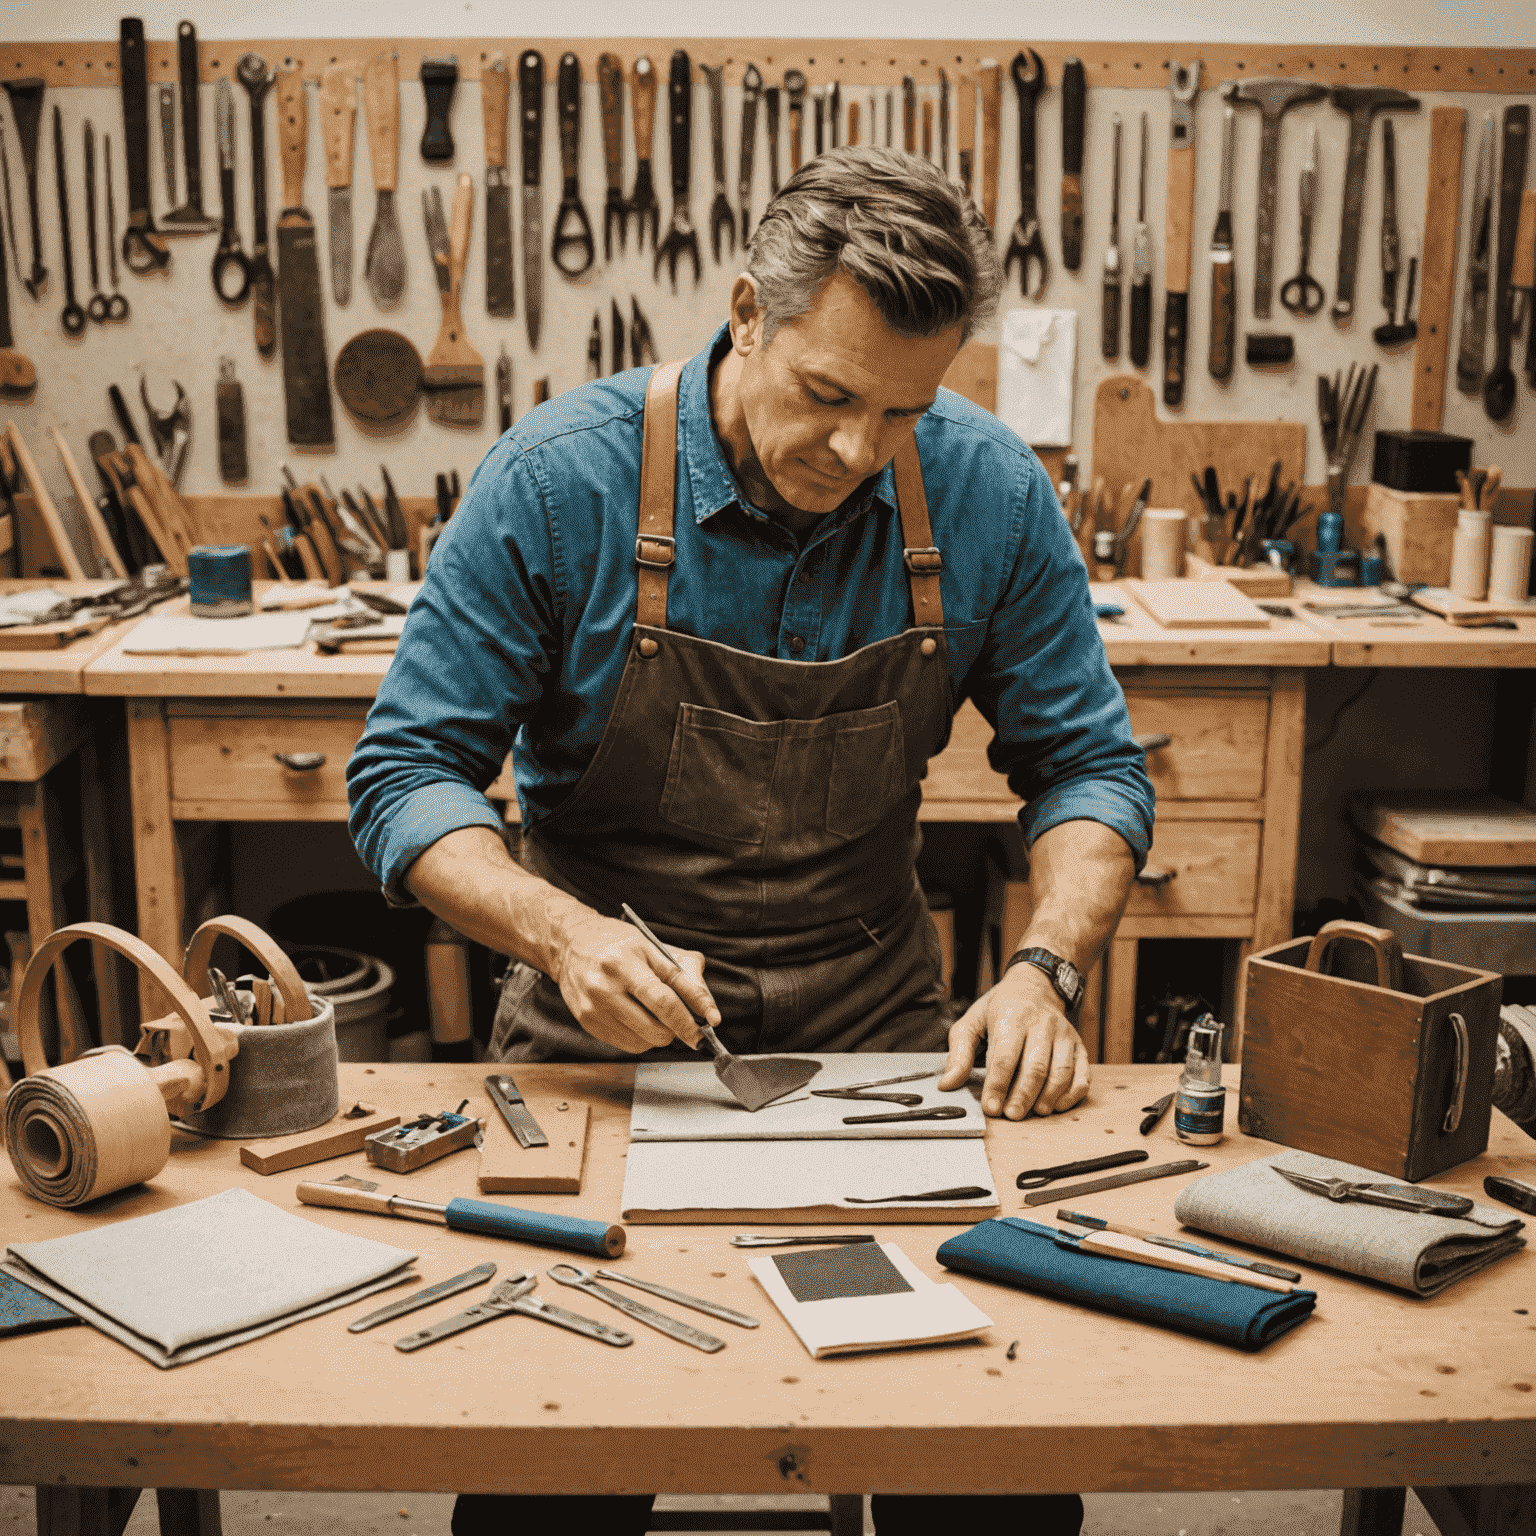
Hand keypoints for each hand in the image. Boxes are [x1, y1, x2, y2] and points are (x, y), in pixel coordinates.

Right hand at [553, 913, 719, 1054]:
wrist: (570, 943)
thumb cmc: (617, 942)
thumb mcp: (653, 947)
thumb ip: (683, 976)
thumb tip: (708, 1009)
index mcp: (623, 963)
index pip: (663, 1001)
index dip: (688, 1020)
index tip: (707, 1029)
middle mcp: (604, 988)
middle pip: (654, 1028)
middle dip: (676, 1029)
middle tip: (682, 1019)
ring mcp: (592, 1009)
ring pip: (642, 1041)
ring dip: (659, 1034)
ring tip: (655, 1013)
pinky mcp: (587, 1023)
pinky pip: (627, 1044)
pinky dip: (642, 1037)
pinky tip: (639, 1018)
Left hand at [938, 964, 1089, 1117]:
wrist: (1035, 985)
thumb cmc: (1002, 1007)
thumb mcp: (972, 1021)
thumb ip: (959, 1053)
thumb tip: (948, 1083)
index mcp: (1012, 1017)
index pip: (1005, 1057)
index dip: (997, 1085)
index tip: (990, 1107)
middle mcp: (1042, 1025)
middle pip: (1035, 1067)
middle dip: (1023, 1095)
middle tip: (1012, 1115)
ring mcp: (1064, 1035)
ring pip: (1061, 1071)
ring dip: (1049, 1096)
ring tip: (1036, 1112)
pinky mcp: (1078, 1045)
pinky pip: (1082, 1073)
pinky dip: (1073, 1093)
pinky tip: (1058, 1104)